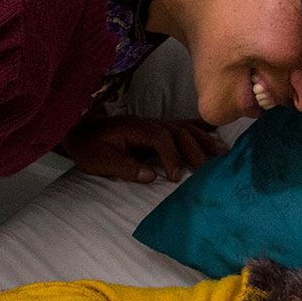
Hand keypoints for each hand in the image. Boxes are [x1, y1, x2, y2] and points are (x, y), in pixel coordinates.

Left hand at [61, 115, 227, 182]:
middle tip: (208, 168)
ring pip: (184, 128)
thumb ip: (124, 167)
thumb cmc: (88, 147)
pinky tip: (214, 130)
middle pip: (178, 131)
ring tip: (222, 153)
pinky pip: (181, 125)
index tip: (175, 176)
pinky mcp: (155, 128)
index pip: (161, 138)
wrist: (79, 130)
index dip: (171, 156)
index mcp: (135, 129)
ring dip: (203, 139)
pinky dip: (199, 126)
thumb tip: (151, 176)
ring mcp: (153, 124)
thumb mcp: (100, 160)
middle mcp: (148, 123)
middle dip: (195, 149)